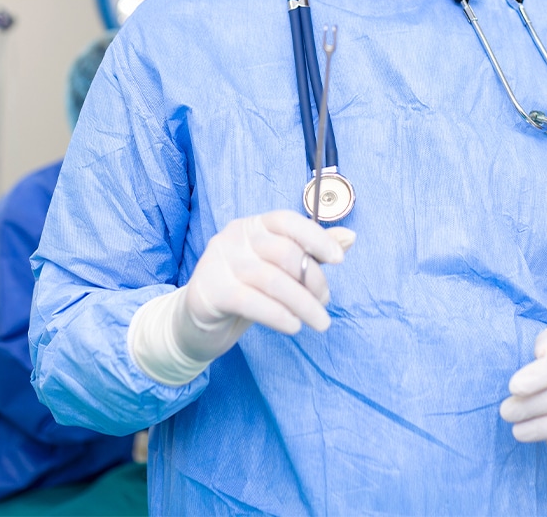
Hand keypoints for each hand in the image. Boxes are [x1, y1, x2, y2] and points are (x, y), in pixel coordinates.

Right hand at [172, 210, 354, 366]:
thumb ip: (311, 253)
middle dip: (313, 279)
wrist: (196, 323)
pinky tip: (294, 326)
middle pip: (284, 252)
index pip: (287, 220)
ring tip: (319, 322)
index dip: (316, 237)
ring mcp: (218, 262)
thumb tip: (349, 238)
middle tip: (324, 302)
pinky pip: (251, 302)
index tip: (338, 259)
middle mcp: (235, 237)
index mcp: (254, 225)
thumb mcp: (279, 270)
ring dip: (303, 303)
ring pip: (272, 280)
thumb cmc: (245, 291)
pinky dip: (278, 315)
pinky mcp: (209, 291)